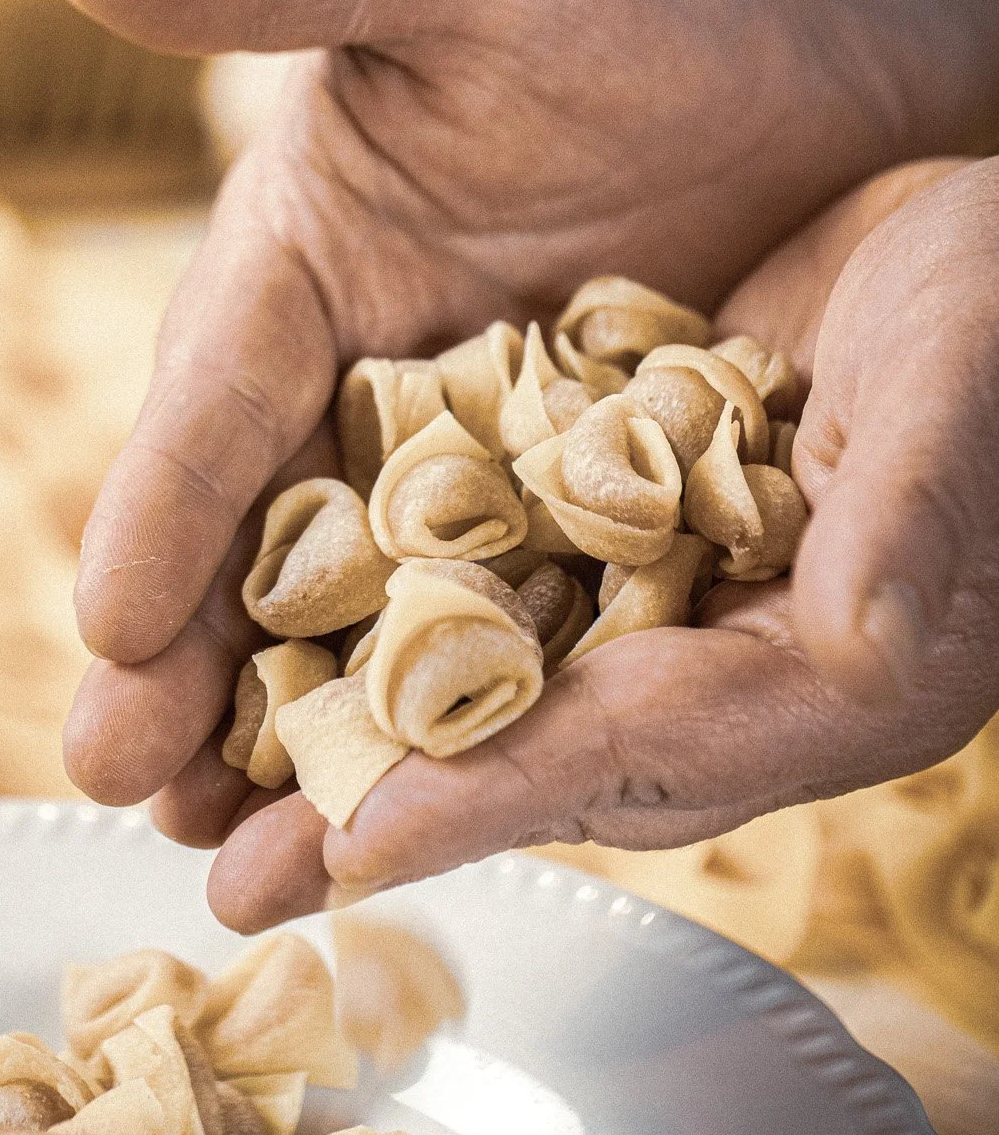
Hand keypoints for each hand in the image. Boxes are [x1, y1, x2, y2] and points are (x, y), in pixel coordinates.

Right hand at [46, 0, 962, 925]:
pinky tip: (415, 807)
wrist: (802, 45)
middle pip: (253, 534)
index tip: (107, 624)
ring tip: (228, 847)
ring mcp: (455, 459)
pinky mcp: (560, 507)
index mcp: (298, 257)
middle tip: (120, 786)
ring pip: (358, 606)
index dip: (160, 507)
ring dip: (290, 725)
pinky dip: (450, 711)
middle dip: (183, 662)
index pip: (215, 388)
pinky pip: (501, 618)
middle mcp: (351, 376)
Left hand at [185, 158, 998, 925]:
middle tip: (231, 877)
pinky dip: (396, 626)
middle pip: (541, 754)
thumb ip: (914, 510)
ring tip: (213, 791)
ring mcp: (677, 606)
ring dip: (366, 735)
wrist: (987, 257)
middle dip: (390, 811)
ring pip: (501, 689)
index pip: (639, 745)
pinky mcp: (628, 534)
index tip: (352, 845)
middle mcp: (742, 666)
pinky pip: (501, 597)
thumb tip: (863, 637)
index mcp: (839, 671)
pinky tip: (283, 631)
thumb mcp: (962, 379)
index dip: (496, 795)